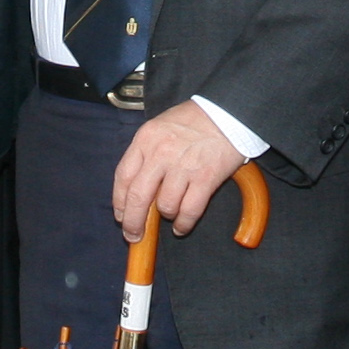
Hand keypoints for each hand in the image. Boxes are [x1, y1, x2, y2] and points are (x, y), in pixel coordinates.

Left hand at [110, 104, 240, 241]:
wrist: (228, 112)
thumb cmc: (193, 120)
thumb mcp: (160, 127)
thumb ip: (146, 153)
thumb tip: (137, 187)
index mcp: (145, 139)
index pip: (123, 176)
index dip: (119, 202)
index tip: (120, 216)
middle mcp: (161, 153)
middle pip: (138, 196)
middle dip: (133, 222)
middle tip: (133, 235)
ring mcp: (183, 166)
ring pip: (165, 206)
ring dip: (166, 217)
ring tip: (170, 216)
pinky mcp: (206, 177)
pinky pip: (190, 210)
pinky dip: (184, 224)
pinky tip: (182, 226)